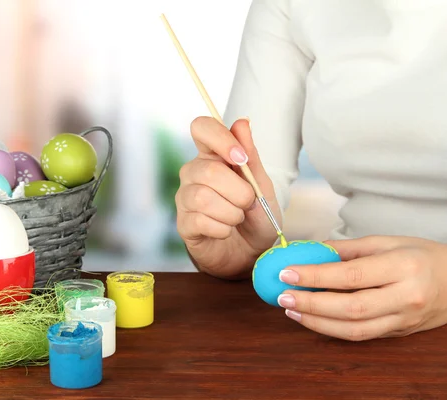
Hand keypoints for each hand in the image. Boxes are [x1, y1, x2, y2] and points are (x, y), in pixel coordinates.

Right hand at [175, 116, 280, 278]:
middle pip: (209, 170)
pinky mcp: (184, 224)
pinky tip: (225, 231)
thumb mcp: (262, 185)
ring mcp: (185, 198)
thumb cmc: (255, 215)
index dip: (220, 138)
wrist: (251, 252)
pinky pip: (200, 221)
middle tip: (248, 203)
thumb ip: (251, 156)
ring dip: (232, 212)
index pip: (202, 127)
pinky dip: (222, 229)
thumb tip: (242, 122)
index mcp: (212, 156)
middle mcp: (193, 173)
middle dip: (239, 191)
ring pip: (204, 197)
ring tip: (237, 219)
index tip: (241, 158)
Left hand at [277, 235, 446, 340]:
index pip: (351, 275)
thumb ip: (347, 248)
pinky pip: (361, 335)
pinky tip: (312, 318)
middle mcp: (406, 297)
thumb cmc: (423, 255)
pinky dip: (333, 329)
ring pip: (355, 329)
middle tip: (282, 295)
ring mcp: (404, 320)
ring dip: (317, 322)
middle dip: (311, 304)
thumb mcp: (387, 242)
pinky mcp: (399, 333)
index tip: (287, 272)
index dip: (316, 276)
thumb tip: (309, 250)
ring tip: (291, 309)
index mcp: (403, 267)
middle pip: (351, 308)